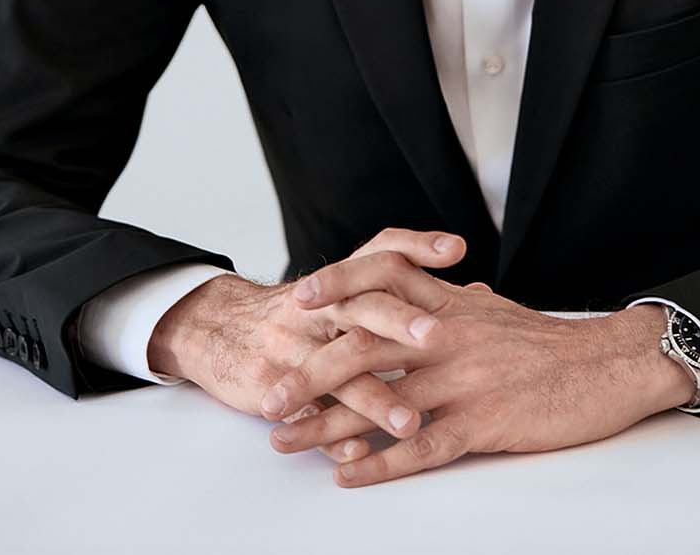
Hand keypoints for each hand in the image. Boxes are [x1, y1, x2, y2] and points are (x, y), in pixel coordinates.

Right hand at [147, 227, 470, 465]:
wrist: (222, 329)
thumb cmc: (301, 314)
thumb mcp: (345, 291)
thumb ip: (406, 289)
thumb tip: (477, 294)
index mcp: (341, 282)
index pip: (382, 252)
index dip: (417, 246)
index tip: (457, 249)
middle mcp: (317, 308)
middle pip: (361, 308)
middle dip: (398, 323)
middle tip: (435, 337)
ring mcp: (293, 347)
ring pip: (336, 372)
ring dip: (374, 398)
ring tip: (410, 422)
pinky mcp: (271, 386)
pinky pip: (305, 413)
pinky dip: (331, 435)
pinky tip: (358, 453)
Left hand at [260, 265, 694, 486]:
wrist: (608, 365)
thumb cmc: (551, 341)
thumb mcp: (498, 312)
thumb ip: (461, 304)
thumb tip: (453, 292)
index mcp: (450, 303)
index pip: (381, 279)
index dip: (336, 286)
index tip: (297, 300)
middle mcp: (447, 335)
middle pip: (363, 345)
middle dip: (310, 372)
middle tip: (270, 395)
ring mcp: (463, 379)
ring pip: (381, 402)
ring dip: (328, 427)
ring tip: (287, 442)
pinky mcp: (483, 421)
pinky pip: (422, 447)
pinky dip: (380, 464)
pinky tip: (349, 476)